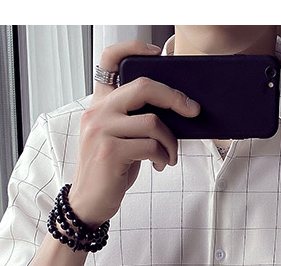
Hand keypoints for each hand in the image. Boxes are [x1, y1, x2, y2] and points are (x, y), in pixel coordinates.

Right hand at [69, 40, 200, 227]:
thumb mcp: (117, 139)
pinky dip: (163, 156)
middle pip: (143, 87)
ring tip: (170, 155)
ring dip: (171, 141)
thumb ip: (133, 120)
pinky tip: (160, 164)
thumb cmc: (108, 171)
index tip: (157, 53)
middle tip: (192, 111)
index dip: (133, 47)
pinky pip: (151, 146)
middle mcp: (97, 112)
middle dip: (175, 98)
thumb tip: (172, 112)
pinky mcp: (111, 152)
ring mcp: (102, 131)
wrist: (88, 203)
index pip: (109, 60)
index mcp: (99, 104)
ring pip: (153, 122)